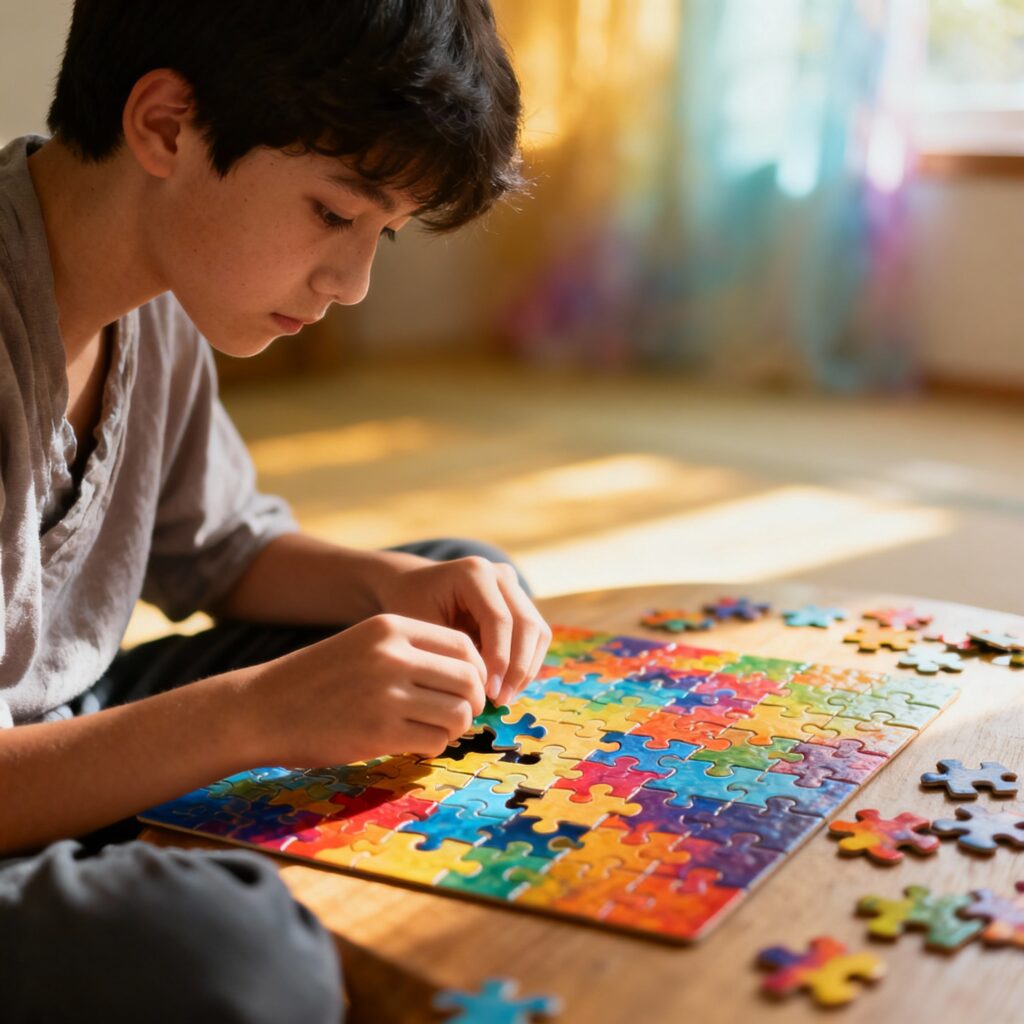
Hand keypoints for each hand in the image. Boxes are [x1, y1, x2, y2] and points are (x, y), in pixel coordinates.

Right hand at [244, 614, 489, 766]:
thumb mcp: (365, 644)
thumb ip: (412, 652)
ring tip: (434, 730)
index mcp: (392, 627)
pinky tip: (415, 743)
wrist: (263, 708)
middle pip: (468, 680)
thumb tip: (471, 675)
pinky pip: (434, 740)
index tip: (466, 689)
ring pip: (458, 713)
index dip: (474, 671)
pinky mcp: (379, 732)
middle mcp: (393, 655)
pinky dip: (433, 746)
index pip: (463, 646)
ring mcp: (387, 694)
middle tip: (458, 715)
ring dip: (454, 728)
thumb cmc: (318, 679)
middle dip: (471, 702)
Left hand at [373, 555, 551, 705]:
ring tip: (504, 697)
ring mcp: (514, 587)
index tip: (487, 692)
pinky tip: (507, 686)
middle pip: (527, 624)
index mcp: (475, 572)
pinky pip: (535, 636)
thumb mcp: (422, 627)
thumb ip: (452, 652)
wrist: (414, 585)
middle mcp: (501, 574)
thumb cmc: (411, 606)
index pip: (499, 619)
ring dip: (526, 668)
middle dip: (518, 667)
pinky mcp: (520, 602)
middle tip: (500, 700)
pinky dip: (526, 663)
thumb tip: (480, 689)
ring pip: (537, 631)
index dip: (499, 659)